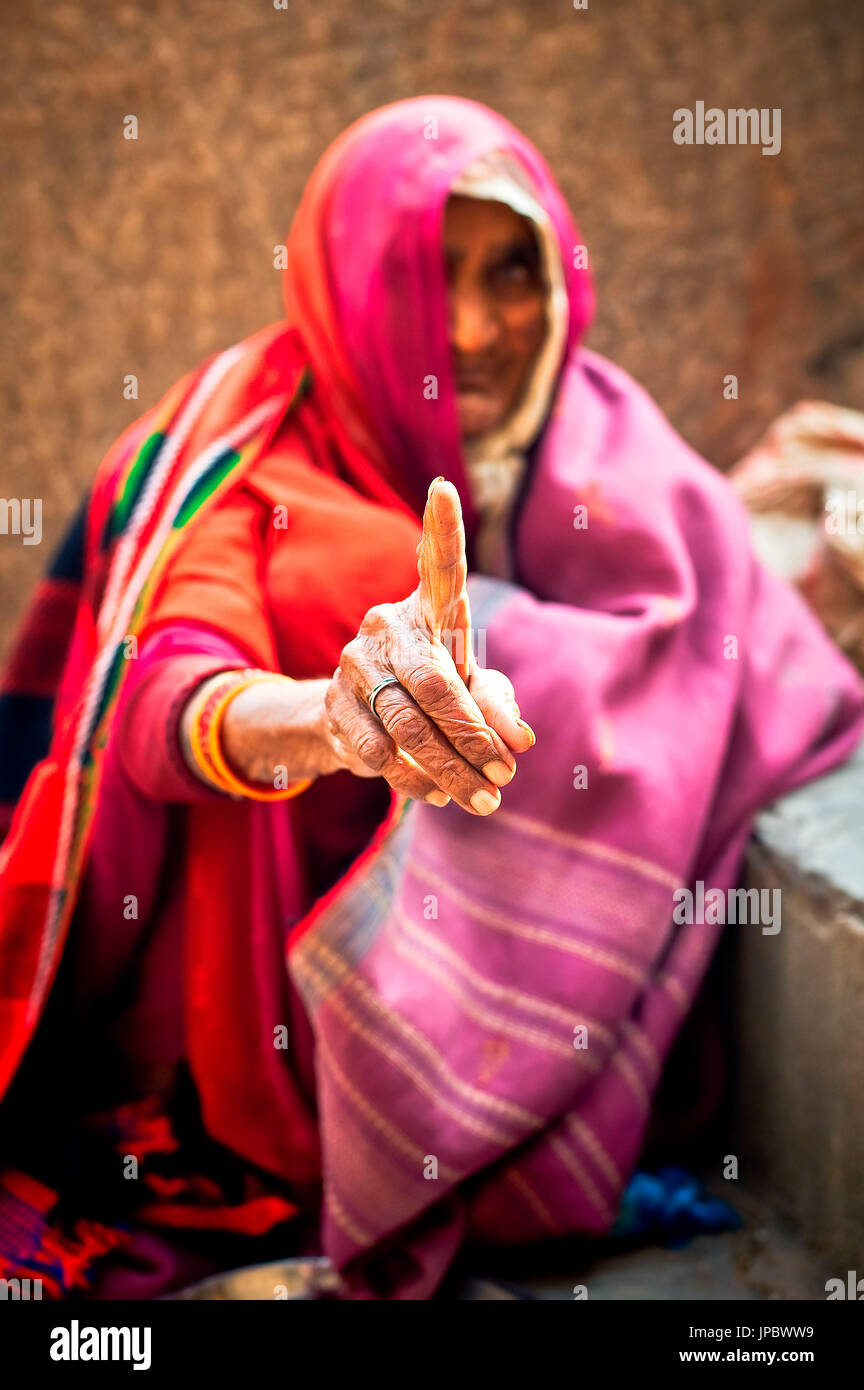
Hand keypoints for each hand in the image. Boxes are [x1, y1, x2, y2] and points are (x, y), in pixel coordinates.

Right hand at [323, 477, 534, 813]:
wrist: (355, 721)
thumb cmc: (430, 691)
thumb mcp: (469, 691)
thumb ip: (496, 707)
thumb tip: (518, 740)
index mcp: (429, 610)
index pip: (438, 565)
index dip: (441, 528)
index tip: (442, 488)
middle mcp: (386, 627)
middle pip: (435, 684)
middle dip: (472, 737)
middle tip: (504, 774)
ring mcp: (354, 666)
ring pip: (408, 727)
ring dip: (451, 770)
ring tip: (485, 798)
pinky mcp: (334, 706)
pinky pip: (379, 752)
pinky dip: (415, 781)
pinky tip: (439, 795)